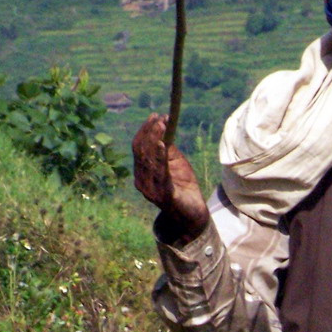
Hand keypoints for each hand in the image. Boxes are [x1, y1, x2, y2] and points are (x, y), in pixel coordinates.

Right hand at [132, 113, 208, 240]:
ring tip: (162, 125)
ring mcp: (150, 189)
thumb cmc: (184, 188)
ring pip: (148, 159)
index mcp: (142, 172)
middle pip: (141, 151)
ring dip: (155, 139)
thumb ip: (168, 149)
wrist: (192, 215)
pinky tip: (162, 144)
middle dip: (150, 132)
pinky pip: (159, 172)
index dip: (145, 130)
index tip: (156, 116)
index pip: (138, 148)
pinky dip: (159, 156)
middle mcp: (141, 181)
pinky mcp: (162, 195)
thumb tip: (165, 127)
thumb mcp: (176, 164)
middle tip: (160, 118)